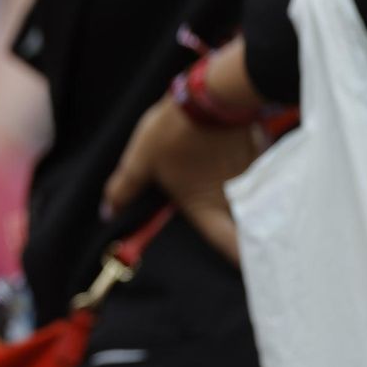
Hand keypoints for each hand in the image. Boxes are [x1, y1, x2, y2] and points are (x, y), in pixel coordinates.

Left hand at [103, 96, 261, 262]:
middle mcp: (234, 200)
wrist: (211, 94)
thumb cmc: (173, 132)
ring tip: (250, 218)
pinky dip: (257, 188)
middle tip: (254, 251)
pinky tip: (242, 179)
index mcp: (205, 207)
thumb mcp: (140, 160)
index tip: (248, 272)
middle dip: (254, 244)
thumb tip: (106, 212)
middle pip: (251, 233)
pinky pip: (260, 183)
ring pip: (258, 207)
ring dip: (256, 215)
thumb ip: (124, 189)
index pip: (231, 249)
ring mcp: (251, 180)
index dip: (242, 264)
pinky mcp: (259, 159)